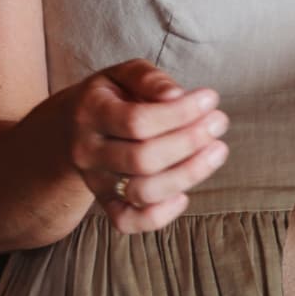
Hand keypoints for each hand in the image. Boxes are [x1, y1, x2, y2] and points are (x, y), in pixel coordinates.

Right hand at [61, 59, 228, 232]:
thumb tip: (176, 96)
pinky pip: (128, 222)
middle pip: (143, 160)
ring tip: (217, 150)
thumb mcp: (125, 74)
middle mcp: (88, 151)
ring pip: (142, 193)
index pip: (137, 122)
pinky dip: (160, 216)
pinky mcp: (106, 203)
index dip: (181, 113)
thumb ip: (150, 79)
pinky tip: (184, 195)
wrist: (75, 126)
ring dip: (188, 174)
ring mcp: (95, 181)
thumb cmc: (114, 95)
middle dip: (190, 142)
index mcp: (90, 113)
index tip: (211, 99)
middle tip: (219, 122)